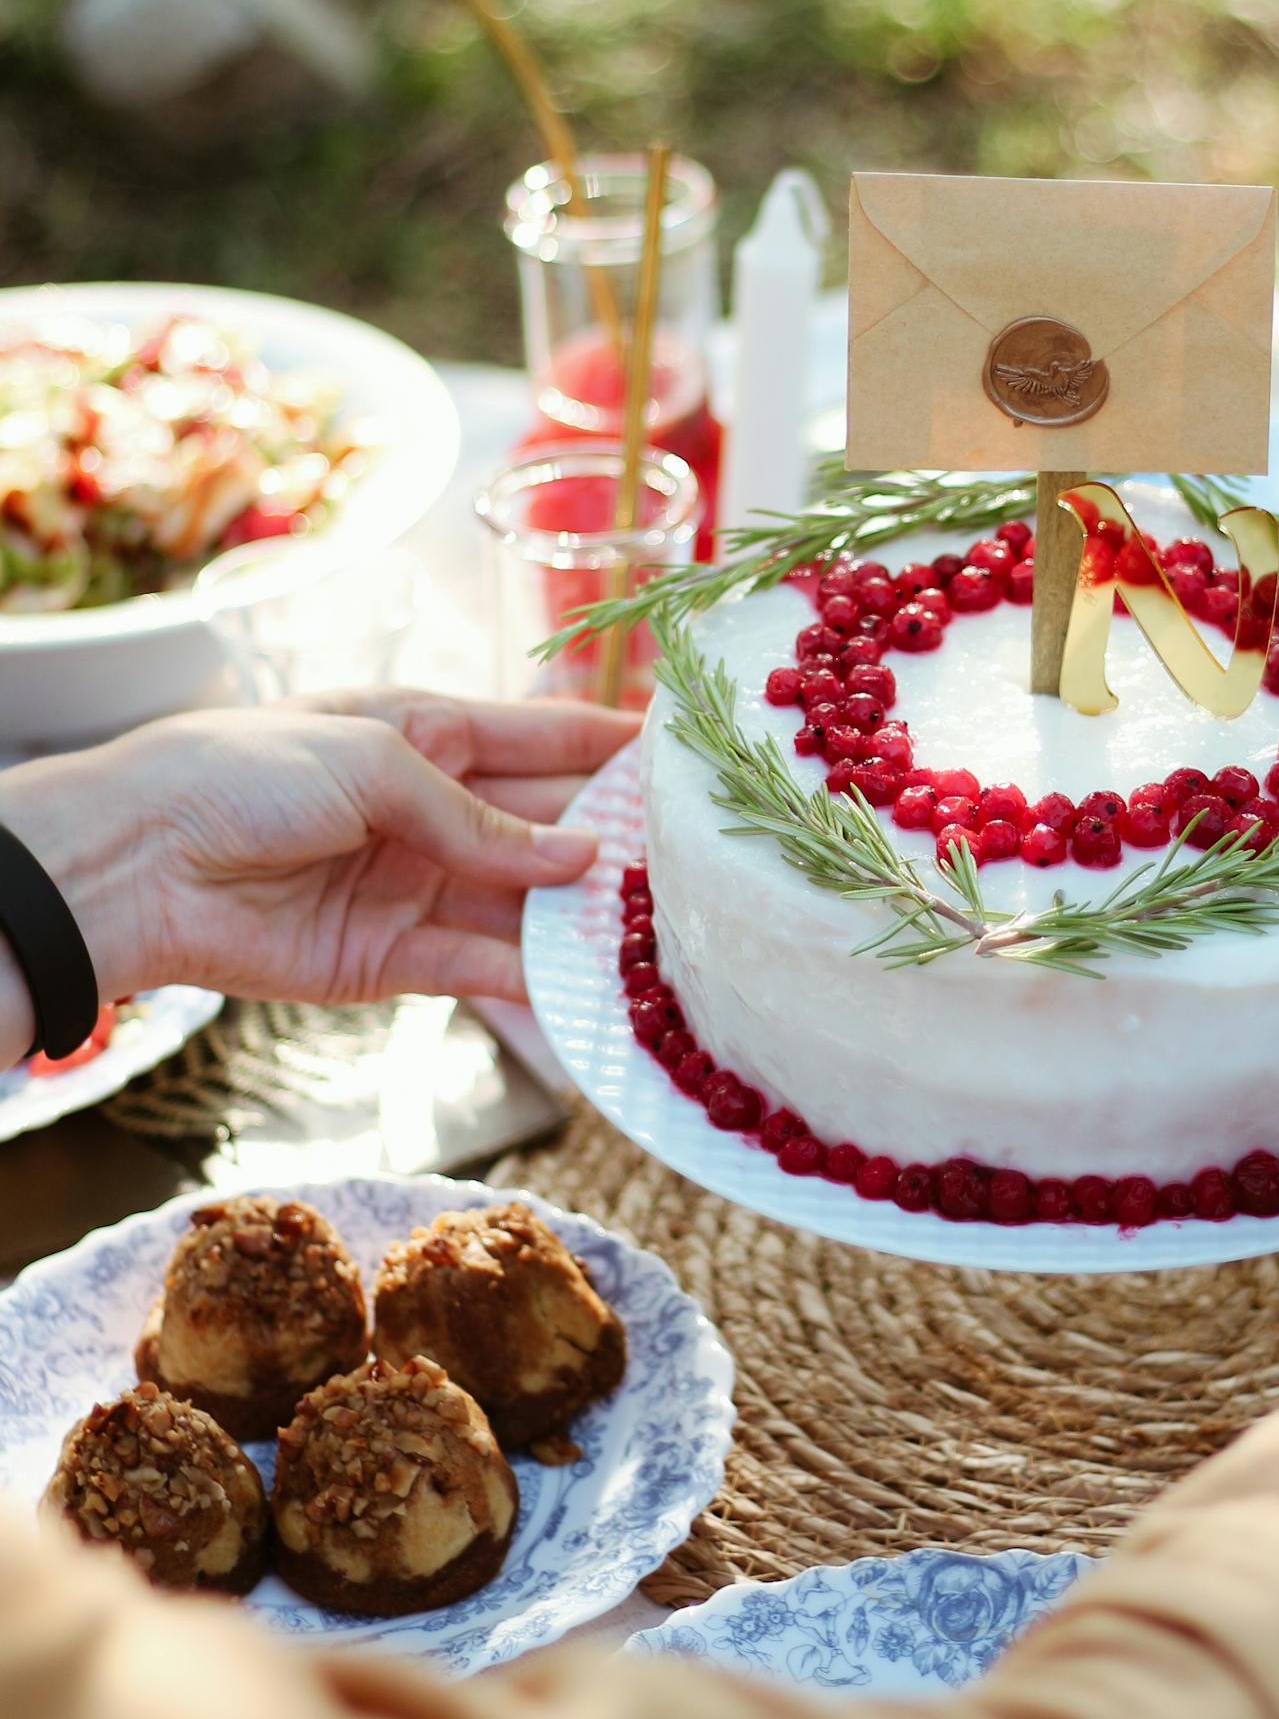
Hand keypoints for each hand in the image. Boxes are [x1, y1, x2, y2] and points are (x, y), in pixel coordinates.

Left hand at [0, 694, 637, 1041]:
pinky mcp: (391, 960)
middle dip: (616, 840)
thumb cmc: (246, 772)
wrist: (139, 862)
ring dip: (586, 920)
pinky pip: (480, 969)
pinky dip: (535, 981)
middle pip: (546, 825)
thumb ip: (478, 818)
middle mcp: (432, 810)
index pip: (543, 735)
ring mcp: (415, 886)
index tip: (689, 757)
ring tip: (665, 934)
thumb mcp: (374, 762)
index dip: (612, 746)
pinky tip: (594, 987)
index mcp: (426, 731)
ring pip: (524, 906)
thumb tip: (577, 860)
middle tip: (698, 864)